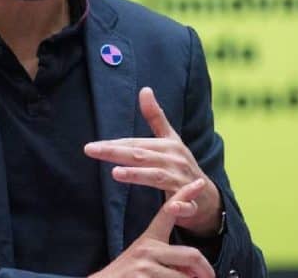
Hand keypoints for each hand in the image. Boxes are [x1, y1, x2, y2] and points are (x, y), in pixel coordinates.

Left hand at [84, 87, 221, 235]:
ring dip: (137, 175)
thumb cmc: (181, 164)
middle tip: (91, 150)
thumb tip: (144, 89)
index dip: (114, 144)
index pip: (135, 144)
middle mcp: (173, 160)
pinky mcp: (190, 201)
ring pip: (156, 177)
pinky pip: (185, 205)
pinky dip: (180, 207)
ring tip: (116, 173)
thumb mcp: (170, 139)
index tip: (91, 146)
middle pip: (140, 155)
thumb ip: (155, 116)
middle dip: (115, 153)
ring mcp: (182, 180)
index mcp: (167, 146)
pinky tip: (171, 208)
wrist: (206, 195)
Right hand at [89, 178, 213, 277]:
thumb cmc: (126, 275)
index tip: (199, 182)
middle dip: (205, 270)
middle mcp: (147, 248)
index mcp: (148, 239)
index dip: (185, 195)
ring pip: (186, 277)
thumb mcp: (144, 260)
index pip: (168, 212)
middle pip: (192, 255)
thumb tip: (194, 270)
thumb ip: (168, 258)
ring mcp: (145, 266)